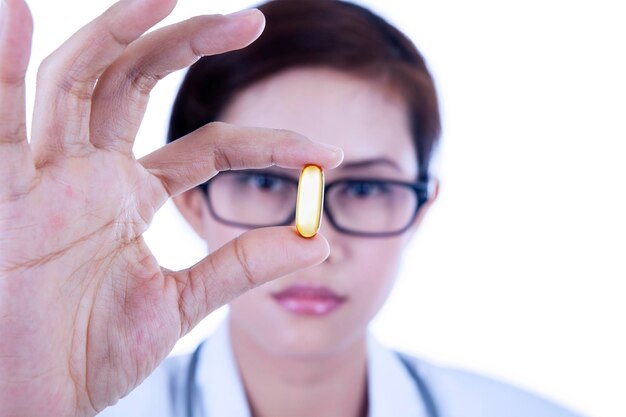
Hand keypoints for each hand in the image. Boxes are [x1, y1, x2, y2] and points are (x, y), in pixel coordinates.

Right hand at [0, 1, 342, 415]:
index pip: (213, 146)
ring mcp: (46, 177)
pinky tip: (17, 14)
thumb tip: (318, 241)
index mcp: (132, 194)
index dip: (270, 142)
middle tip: (252, 22)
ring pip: (79, 81)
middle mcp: (91, 172)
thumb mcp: (182, 303)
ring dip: (117, 31)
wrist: (35, 402)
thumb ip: (243, 266)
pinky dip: (1, 68)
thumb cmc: (91, 353)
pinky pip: (0, 125)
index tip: (328, 154)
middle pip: (138, 83)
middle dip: (190, 44)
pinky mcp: (5, 199)